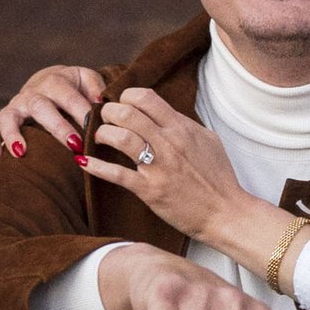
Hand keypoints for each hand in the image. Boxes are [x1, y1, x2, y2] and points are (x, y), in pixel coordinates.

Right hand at [0, 61, 103, 166]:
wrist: (47, 80)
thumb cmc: (73, 85)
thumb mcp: (87, 78)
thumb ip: (96, 88)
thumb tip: (100, 104)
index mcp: (56, 82)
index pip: (70, 97)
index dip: (82, 113)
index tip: (95, 132)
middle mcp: (33, 93)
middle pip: (41, 108)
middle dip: (57, 127)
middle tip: (74, 145)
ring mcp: (15, 107)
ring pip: (10, 118)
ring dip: (13, 135)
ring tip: (21, 153)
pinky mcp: (3, 119)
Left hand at [84, 87, 270, 258]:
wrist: (226, 212)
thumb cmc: (219, 178)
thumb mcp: (207, 140)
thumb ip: (184, 125)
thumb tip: (165, 115)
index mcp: (182, 128)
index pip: (145, 97)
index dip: (126, 97)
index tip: (122, 105)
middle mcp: (169, 143)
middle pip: (127, 113)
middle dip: (108, 112)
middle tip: (104, 120)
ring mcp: (158, 167)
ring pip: (120, 137)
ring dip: (102, 134)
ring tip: (98, 137)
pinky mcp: (150, 190)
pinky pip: (117, 174)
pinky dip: (96, 166)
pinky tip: (84, 161)